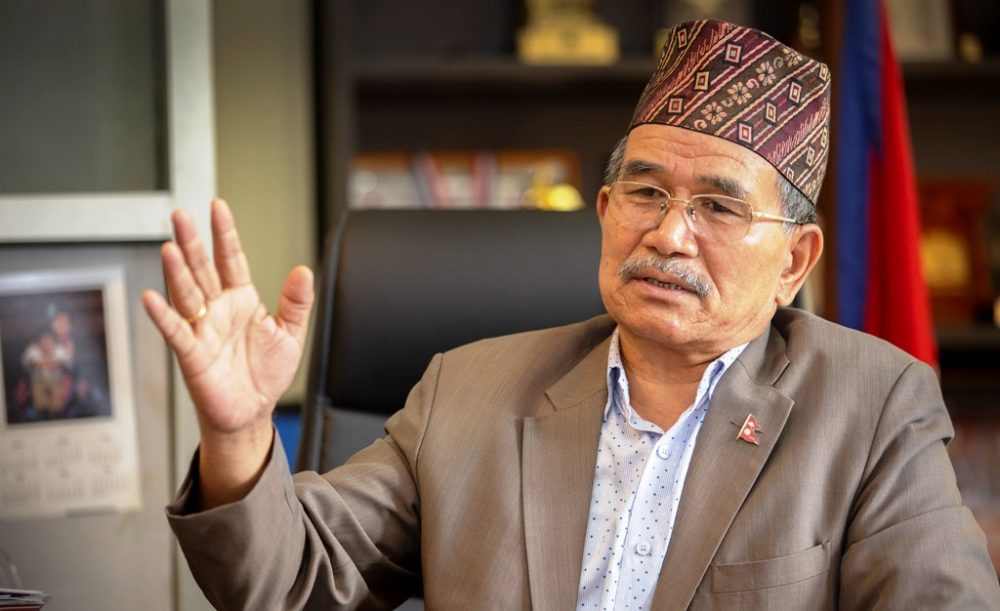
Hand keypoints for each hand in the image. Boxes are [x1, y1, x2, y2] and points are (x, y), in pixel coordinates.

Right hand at [142, 199, 313, 504]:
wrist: (253, 412)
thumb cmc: (266, 372)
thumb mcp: (291, 334)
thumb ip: (297, 302)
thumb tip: (304, 269)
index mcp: (242, 300)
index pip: (231, 260)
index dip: (225, 235)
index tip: (218, 207)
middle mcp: (218, 310)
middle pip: (202, 270)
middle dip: (192, 242)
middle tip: (180, 215)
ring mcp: (202, 330)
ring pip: (186, 294)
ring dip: (177, 272)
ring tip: (170, 248)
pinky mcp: (192, 355)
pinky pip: (175, 332)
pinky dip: (163, 316)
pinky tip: (152, 298)